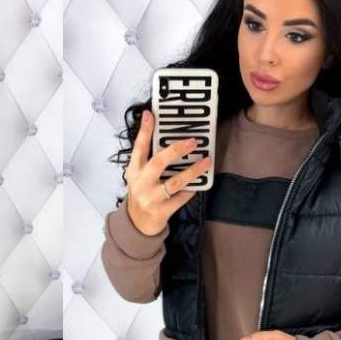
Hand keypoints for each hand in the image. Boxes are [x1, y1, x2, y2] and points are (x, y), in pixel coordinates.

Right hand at [126, 110, 212, 235]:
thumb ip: (149, 161)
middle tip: (193, 141)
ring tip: (206, 161)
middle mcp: (141, 183)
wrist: (137, 224)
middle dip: (176, 150)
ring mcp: (151, 198)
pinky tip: (198, 184)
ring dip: (193, 170)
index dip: (144, 131)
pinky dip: (191, 190)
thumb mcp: (139, 176)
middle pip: (158, 162)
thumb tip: (170, 141)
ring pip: (175, 182)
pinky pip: (181, 198)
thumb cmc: (142, 195)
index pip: (139, 148)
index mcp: (134, 172)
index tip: (150, 114)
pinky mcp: (161, 211)